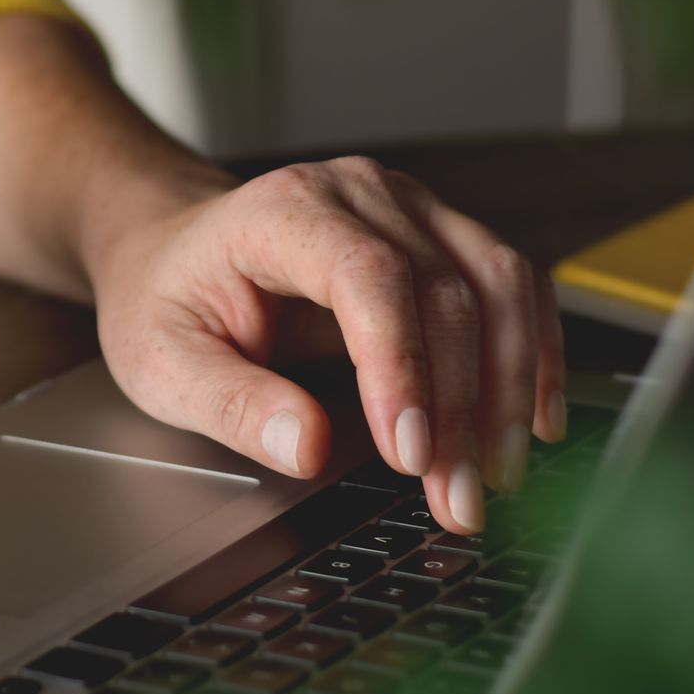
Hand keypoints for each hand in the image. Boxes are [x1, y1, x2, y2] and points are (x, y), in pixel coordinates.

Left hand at [86, 157, 566, 533]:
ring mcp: (410, 209)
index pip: (368, 277)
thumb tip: (310, 446)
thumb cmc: (164, 298)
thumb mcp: (161, 361)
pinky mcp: (441, 237)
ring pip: (498, 286)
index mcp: (283, 212)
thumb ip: (231, 403)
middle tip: (458, 499)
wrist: (171, 250)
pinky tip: (529, 423)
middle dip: (462, 408)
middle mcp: (359, 194)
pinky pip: (513, 289)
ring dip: (510, 389)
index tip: (412, 454)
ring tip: (494, 477)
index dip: (403, 367)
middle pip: (445, 291)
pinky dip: (532, 357)